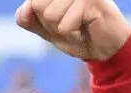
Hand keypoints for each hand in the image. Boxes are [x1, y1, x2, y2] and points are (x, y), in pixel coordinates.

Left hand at [15, 0, 130, 60]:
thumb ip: (29, 19)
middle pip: (38, 6)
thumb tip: (25, 8)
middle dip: (52, 24)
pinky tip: (88, 29)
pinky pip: (65, 25)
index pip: (31, 3)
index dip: (42, 20)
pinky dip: (74, 35)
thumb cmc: (78, 35)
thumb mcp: (46, 29)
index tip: (61, 20)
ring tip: (80, 26)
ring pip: (50, 15)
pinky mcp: (92, 0)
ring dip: (64, 30)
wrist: (105, 50)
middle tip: (72, 24)